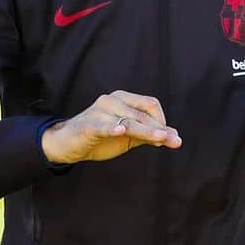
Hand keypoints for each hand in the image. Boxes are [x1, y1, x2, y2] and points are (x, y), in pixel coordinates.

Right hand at [40, 91, 181, 164]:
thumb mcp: (129, 136)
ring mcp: (99, 112)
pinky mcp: (88, 125)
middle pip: (142, 114)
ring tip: (160, 139)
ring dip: (146, 131)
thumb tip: (175, 137)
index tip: (167, 137)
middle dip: (159, 129)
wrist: (69, 144)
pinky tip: (120, 131)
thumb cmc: (101, 137)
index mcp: (123, 99)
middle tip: (173, 141)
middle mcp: (112, 100)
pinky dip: (112, 128)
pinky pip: (103, 126)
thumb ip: (149, 135)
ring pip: (129, 122)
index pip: (150, 104)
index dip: (162, 120)